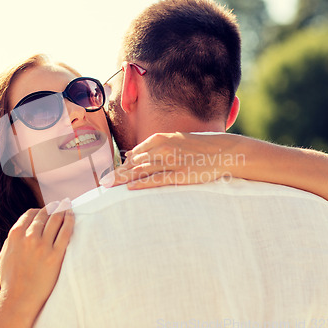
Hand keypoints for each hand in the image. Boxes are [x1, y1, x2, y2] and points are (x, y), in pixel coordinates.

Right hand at [0, 198, 74, 307]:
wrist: (19, 299)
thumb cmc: (10, 279)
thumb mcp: (4, 255)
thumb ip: (11, 240)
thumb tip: (20, 229)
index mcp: (15, 235)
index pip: (31, 214)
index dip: (41, 210)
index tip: (48, 209)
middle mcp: (29, 237)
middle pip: (45, 214)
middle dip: (54, 207)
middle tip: (61, 204)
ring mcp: (42, 246)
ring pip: (56, 220)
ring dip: (63, 210)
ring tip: (68, 207)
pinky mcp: (55, 256)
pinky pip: (66, 232)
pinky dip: (70, 221)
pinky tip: (73, 216)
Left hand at [100, 132, 246, 188]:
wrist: (224, 151)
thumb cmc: (200, 147)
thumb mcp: (176, 140)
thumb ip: (157, 146)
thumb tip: (135, 154)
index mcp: (161, 139)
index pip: (135, 153)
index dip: (123, 164)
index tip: (113, 173)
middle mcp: (163, 148)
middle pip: (134, 162)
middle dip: (118, 173)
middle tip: (103, 182)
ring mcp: (171, 161)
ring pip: (141, 170)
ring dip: (123, 179)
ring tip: (110, 186)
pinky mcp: (180, 174)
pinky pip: (157, 180)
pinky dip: (142, 183)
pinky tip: (130, 188)